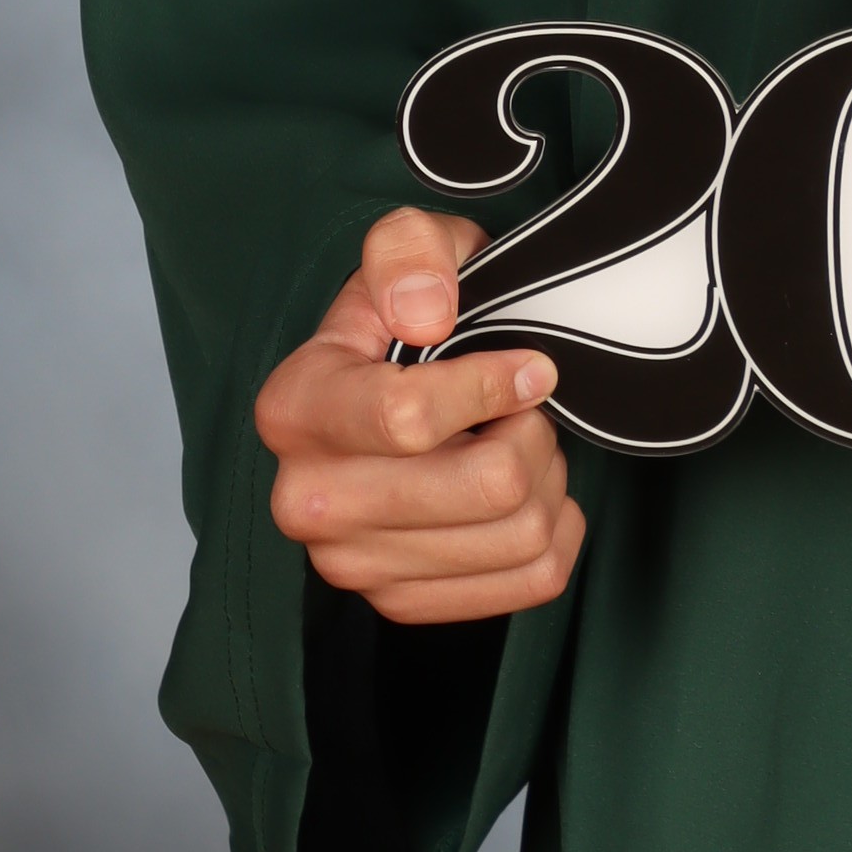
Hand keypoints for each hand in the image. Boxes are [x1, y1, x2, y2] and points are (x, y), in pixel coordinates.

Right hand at [254, 206, 583, 625]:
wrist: (393, 392)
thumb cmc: (405, 316)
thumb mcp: (406, 247)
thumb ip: (407, 253)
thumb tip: (426, 314)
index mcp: (294, 410)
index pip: (408, 418)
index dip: (494, 385)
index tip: (530, 365)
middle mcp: (307, 502)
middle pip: (486, 484)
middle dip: (531, 432)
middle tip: (523, 408)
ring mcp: (353, 566)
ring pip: (520, 533)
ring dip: (548, 478)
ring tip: (521, 442)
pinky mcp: (403, 604)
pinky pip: (532, 579)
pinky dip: (557, 530)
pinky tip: (529, 491)